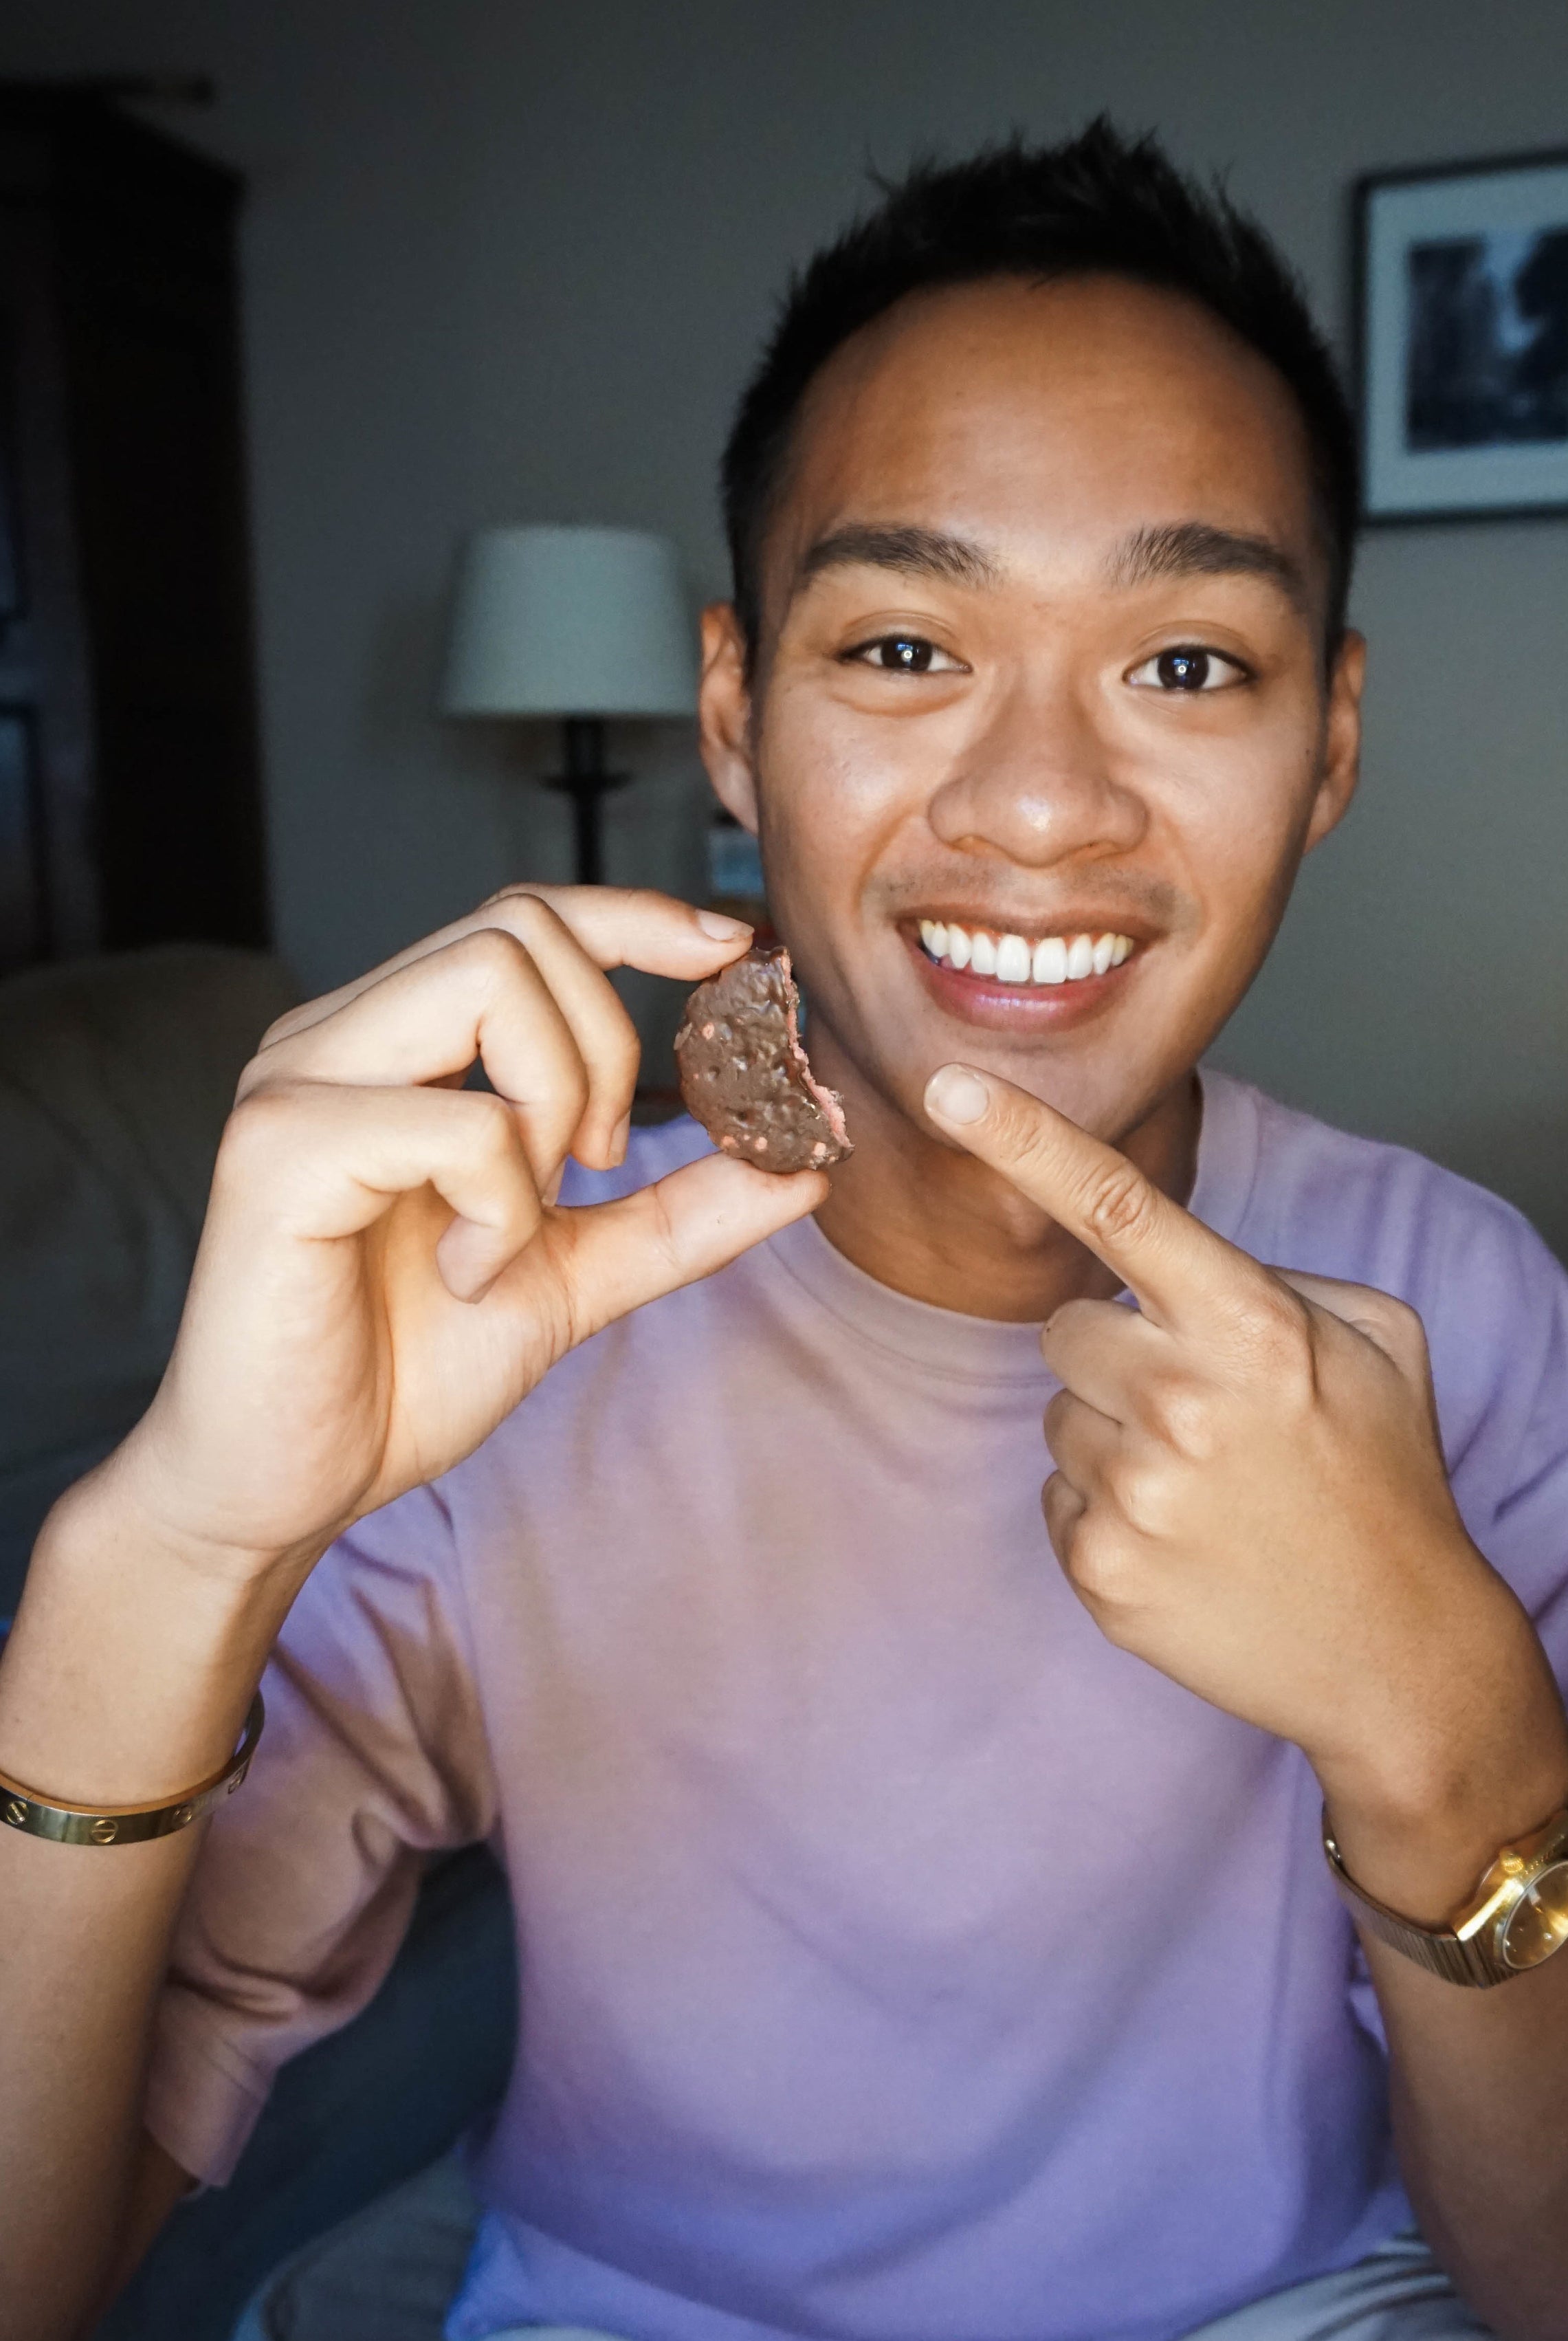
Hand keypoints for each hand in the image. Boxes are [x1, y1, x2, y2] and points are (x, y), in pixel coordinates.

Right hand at [104, 887, 824, 1582]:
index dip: (636, 914)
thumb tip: (807, 1164)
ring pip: (489, 979)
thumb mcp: (573, 1278)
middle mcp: (333, 1036)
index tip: (730, 952)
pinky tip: (464, 1273)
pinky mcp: (277, 1151)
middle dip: (605, 1044)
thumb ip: (678, 1215)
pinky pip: (456, 1120)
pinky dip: (501, 1204)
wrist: (284, 1488)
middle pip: (520, 927)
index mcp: (391, 1047)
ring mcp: (294, 1083)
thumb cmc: (402, 1374)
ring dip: (551, 1105)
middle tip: (592, 1166)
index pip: (522, 914)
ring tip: (516, 1223)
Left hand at [924, 1062, 1567, 1914]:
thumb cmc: (1382, 1481)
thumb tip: (1171, 1270)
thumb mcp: (1377, 1342)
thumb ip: (1269, 1279)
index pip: (1117, 1205)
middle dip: (1115, 1351)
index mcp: (1248, 1326)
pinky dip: (1106, 1513)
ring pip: (1058, 1416)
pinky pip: (1057, 1498)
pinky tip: (1183, 1539)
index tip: (946, 1086)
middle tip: (1200, 1409)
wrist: (1397, 1657)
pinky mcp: (1098, 1569)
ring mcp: (1132, 1492)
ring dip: (1113, 1436)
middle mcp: (1179, 1401)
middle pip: (1065, 1326)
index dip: (1022, 1136)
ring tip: (1204, 1484)